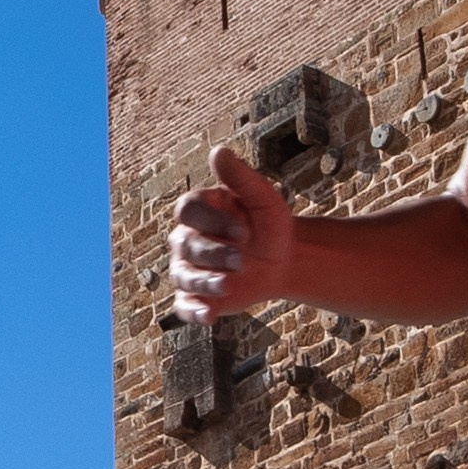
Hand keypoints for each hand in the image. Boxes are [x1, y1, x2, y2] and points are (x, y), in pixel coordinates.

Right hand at [168, 147, 297, 321]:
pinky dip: (192, 312)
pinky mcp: (196, 297)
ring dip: (205, 282)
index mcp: (198, 211)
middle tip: (243, 260)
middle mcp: (185, 239)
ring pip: (184, 277)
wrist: (283, 260)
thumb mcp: (262, 198)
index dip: (211, 220)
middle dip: (214, 254)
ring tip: (229, 285)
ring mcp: (188, 269)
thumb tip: (218, 151)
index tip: (244, 230)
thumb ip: (241, 177)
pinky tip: (208, 317)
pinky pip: (184, 306)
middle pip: (186, 245)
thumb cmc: (269, 224)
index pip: (188, 211)